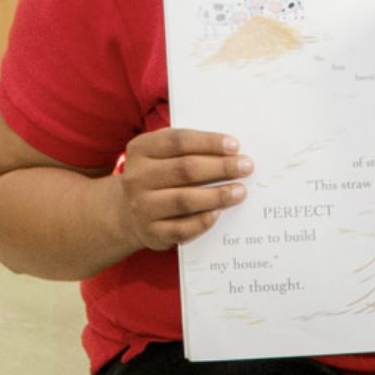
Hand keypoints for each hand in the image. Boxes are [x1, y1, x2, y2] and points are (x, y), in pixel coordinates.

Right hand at [107, 126, 250, 251]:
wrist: (128, 212)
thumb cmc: (158, 177)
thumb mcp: (162, 156)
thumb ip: (188, 150)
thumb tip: (230, 152)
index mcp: (140, 150)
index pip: (178, 141)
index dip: (208, 142)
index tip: (235, 145)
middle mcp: (137, 178)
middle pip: (184, 170)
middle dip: (220, 167)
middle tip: (246, 166)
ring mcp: (142, 207)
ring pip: (185, 200)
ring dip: (217, 195)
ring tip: (240, 191)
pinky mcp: (152, 233)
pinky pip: (183, 228)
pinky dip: (203, 220)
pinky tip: (219, 212)